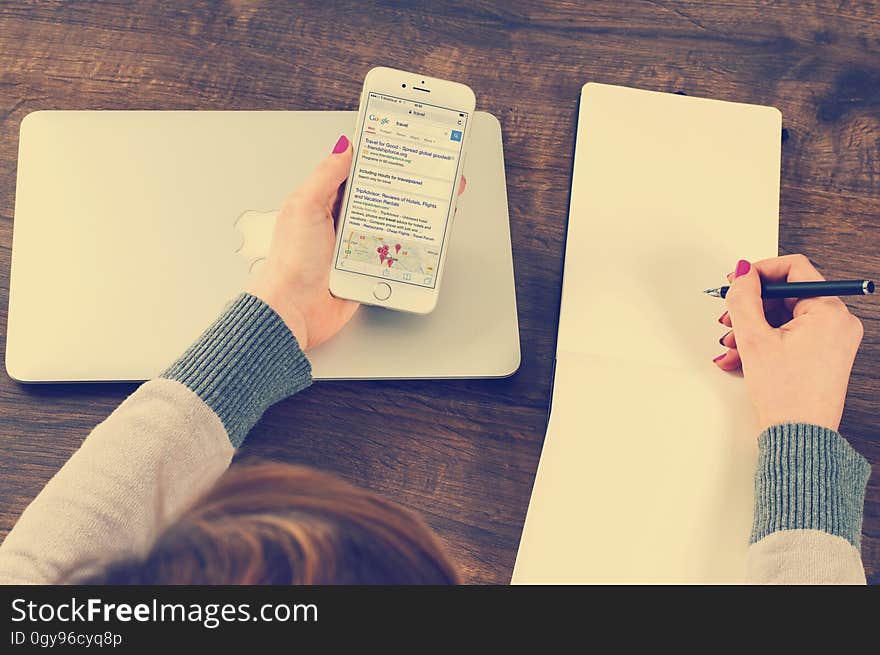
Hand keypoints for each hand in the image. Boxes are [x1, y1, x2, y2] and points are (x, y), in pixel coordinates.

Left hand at [248, 134, 466, 350]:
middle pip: (380, 197)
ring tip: (430, 206)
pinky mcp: (366, 267)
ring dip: (408, 219)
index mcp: (324, 200)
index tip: (402, 148)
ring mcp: (355, 244)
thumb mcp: (305, 207)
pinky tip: (418, 240)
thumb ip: (325, 175)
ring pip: (390, 224)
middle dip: (403, 188)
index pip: (356, 171)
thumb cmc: (291, 262)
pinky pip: (392, 253)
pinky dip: (406, 248)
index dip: (378, 159)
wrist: (294, 310)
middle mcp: (341, 221)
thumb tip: (344, 147)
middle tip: (428, 177)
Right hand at [713, 254, 863, 431]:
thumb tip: (743, 272)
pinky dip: (765, 341)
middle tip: (728, 319)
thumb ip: (744, 298)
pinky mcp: (824, 354)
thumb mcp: (754, 339)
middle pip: (786, 295)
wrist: (798, 436)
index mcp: (829, 312)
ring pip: (785, 317)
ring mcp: (833, 339)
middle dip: (752, 307)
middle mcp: (838, 322)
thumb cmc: (786, 395)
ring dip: (753, 327)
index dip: (760, 272)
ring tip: (732, 346)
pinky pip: (791, 335)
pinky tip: (741, 357)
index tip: (738, 282)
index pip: (794, 268)